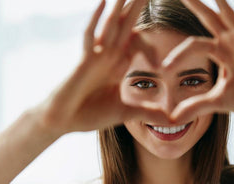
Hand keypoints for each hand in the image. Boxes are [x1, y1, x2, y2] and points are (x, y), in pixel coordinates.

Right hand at [34, 0, 168, 133]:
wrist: (63, 122)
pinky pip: (90, 36)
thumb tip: (170, 120)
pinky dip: (96, 20)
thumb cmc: (89, 115)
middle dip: (137, 7)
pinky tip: (104, 1)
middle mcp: (108, 56)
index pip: (136, 44)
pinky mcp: (84, 61)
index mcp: (118, 65)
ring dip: (121, 6)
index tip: (159, 62)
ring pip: (111, 25)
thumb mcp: (125, 113)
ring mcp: (96, 56)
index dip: (149, 46)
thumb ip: (147, 113)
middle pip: (126, 26)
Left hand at [163, 0, 233, 122]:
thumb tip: (172, 119)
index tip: (163, 69)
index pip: (192, 46)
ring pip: (228, 15)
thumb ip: (195, 106)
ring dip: (219, 1)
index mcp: (218, 53)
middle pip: (207, 19)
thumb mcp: (216, 102)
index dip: (178, 56)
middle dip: (195, 5)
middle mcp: (229, 43)